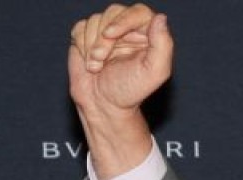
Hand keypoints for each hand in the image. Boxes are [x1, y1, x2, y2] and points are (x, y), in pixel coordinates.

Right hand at [69, 4, 171, 119]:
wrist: (103, 105)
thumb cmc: (131, 91)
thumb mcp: (154, 72)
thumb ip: (163, 45)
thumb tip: (160, 18)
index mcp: (149, 36)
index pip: (139, 12)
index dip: (123, 20)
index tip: (110, 34)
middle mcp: (129, 30)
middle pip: (113, 12)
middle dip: (103, 37)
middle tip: (101, 59)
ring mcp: (107, 33)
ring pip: (94, 20)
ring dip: (91, 45)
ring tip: (96, 66)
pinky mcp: (88, 37)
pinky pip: (79, 27)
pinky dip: (80, 45)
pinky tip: (89, 62)